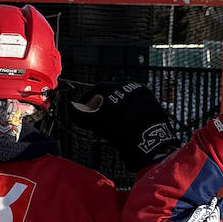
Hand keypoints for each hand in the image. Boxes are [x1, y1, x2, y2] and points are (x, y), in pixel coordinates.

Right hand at [66, 81, 183, 172]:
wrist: (148, 135)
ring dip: (116, 110)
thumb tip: (72, 107)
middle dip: (102, 106)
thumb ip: (80, 114)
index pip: (94, 92)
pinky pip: (135, 106)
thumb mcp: (95, 122)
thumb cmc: (120, 128)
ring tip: (113, 124)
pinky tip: (127, 124)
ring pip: (122, 101)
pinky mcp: (151, 102)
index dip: (86, 102)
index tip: (83, 111)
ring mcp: (140, 93)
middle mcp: (126, 86)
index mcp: (111, 87)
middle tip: (98, 119)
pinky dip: (129, 113)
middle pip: (109, 95)